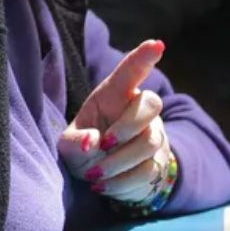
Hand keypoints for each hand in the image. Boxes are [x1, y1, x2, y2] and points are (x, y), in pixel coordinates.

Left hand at [59, 40, 177, 209]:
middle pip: (151, 104)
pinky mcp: (160, 160)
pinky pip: (150, 169)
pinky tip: (106, 185)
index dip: (144, 57)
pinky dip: (124, 182)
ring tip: (95, 175)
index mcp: (115, 95)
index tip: (157, 45)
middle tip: (103, 146)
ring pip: (150, 141)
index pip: (132, 72)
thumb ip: (74, 141)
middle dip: (127, 127)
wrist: (105, 176)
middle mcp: (139, 109)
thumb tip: (91, 141)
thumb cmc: (85, 147)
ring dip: (119, 162)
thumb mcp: (69, 144)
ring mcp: (155, 133)